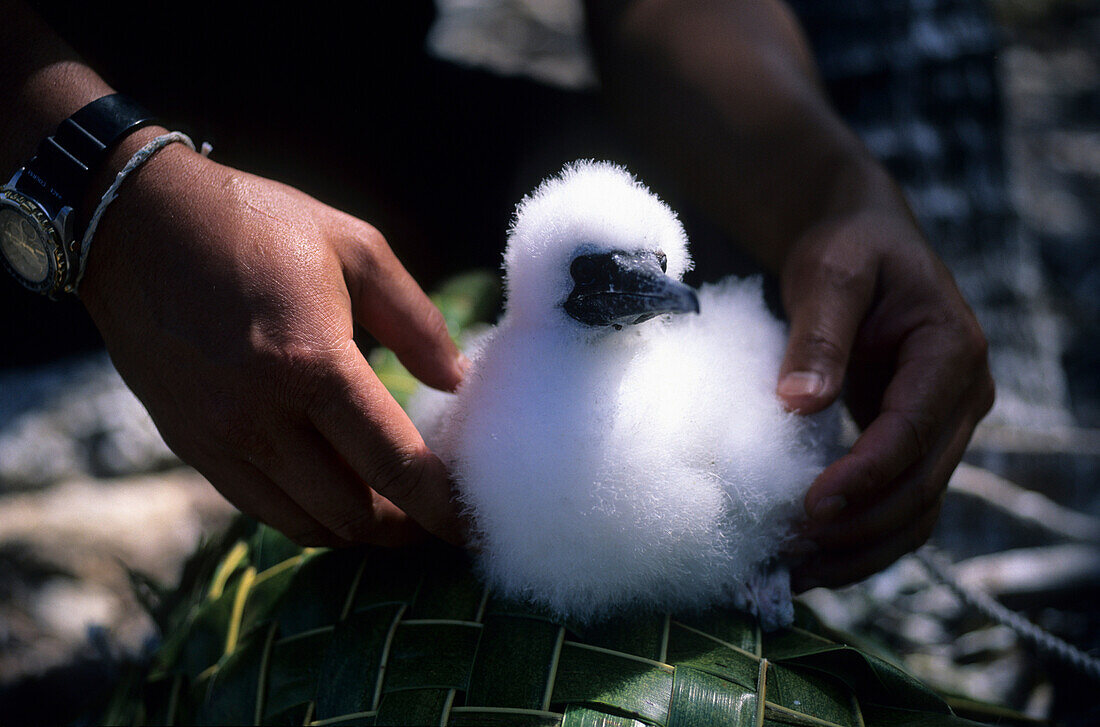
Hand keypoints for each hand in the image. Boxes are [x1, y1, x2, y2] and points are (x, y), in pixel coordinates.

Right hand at [79, 134, 467, 546]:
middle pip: (352, 513)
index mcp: (313, 363)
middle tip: (436, 514)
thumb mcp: (356, 248)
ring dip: (357, 529)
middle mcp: (261, 416)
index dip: (443, 507)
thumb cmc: (256, 223)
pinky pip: (258, 507)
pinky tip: (333, 491)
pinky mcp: (189, 443)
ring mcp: (218, 438)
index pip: (395, 464)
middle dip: (406, 528)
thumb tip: (456, 381)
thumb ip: (416, 321)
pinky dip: (307, 515)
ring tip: (391, 509)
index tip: (473, 527)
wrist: (135, 223)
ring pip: (304, 524)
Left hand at [776, 203, 994, 589]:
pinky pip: (898, 506)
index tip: (809, 507)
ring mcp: (942, 427)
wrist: (863, 246)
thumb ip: (819, 332)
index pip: (912, 432)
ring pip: (916, 511)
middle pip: (920, 486)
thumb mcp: (830, 273)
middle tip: (790, 552)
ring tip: (794, 572)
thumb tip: (798, 401)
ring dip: (860, 550)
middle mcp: (960, 398)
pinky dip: (861, 540)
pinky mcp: (913, 445)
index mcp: (951, 351)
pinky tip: (812, 559)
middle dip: (858, 527)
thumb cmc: (848, 250)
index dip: (864, 476)